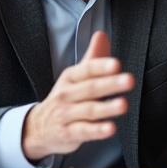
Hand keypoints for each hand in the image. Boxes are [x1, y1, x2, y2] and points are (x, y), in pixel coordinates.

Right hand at [22, 31, 132, 160]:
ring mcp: (66, 114)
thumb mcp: (76, 76)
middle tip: (128, 80)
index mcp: (71, 77)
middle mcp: (67, 94)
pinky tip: (110, 129)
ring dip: (107, 108)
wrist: (38, 127)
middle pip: (90, 88)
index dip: (102, 66)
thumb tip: (102, 34)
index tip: (116, 64)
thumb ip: (93, 58)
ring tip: (123, 105)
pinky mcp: (68, 133)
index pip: (87, 69)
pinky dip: (97, 131)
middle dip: (110, 84)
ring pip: (88, 110)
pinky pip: (84, 131)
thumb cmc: (65, 98)